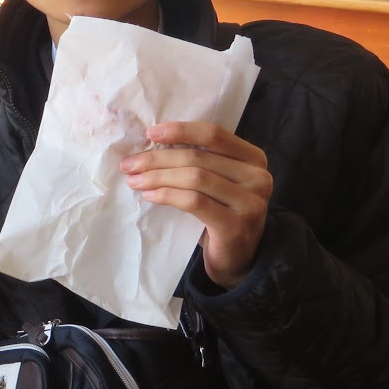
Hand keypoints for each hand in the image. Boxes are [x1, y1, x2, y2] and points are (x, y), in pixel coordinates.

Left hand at [120, 122, 272, 289]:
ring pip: (195, 178)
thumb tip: (152, 142)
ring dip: (158, 177)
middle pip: (199, 157)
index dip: (180, 130)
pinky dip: (167, 195)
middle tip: (130, 164)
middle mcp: (258, 177)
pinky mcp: (236, 225)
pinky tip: (150, 196)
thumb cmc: (221, 212)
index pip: (214, 134)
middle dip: (158, 159)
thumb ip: (200, 161)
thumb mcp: (217, 181)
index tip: (150, 132)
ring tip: (135, 181)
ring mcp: (250, 202)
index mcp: (254, 158)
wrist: (237, 257)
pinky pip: (194, 202)